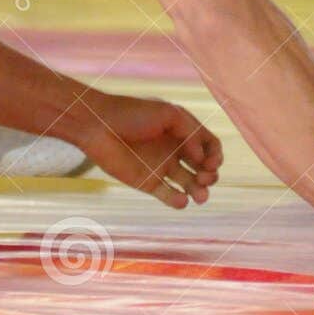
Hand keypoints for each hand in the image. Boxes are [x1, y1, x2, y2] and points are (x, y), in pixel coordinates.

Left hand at [76, 93, 221, 207]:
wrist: (98, 126)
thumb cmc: (131, 113)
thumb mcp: (167, 113)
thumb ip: (190, 132)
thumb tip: (201, 157)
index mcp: (181, 130)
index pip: (209, 146)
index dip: (215, 155)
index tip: (210, 160)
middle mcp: (174, 149)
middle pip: (204, 167)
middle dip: (211, 175)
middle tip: (205, 177)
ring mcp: (162, 166)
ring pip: (191, 184)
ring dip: (201, 191)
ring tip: (199, 195)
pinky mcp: (148, 182)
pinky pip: (170, 196)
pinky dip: (179, 201)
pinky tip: (181, 199)